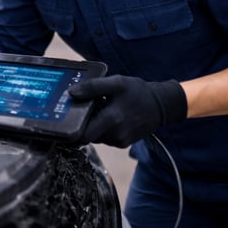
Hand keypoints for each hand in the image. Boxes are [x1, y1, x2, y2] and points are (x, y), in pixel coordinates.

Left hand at [69, 75, 186, 147]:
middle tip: (85, 110)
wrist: (161, 105)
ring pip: (97, 137)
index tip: (66, 121)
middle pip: (88, 136)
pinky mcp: (124, 143)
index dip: (72, 130)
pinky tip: (109, 116)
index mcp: (111, 120)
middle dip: (84, 124)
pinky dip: (104, 128)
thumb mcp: (116, 83)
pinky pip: (106, 138)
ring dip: (94, 126)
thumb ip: (93, 87)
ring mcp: (120, 141)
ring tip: (101, 110)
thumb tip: (71, 93)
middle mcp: (115, 135)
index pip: (82, 135)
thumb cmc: (138, 92)